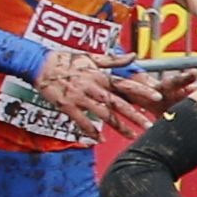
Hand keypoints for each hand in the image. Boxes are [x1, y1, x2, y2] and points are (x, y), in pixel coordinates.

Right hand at [29, 48, 149, 134]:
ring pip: (103, 114)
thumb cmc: (67, 60)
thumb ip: (114, 60)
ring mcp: (80, 97)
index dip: (141, 90)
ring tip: (133, 136)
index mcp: (99, 75)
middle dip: (135, 115)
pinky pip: (81, 121)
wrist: (39, 63)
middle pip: (117, 103)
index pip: (124, 83)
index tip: (157, 97)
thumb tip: (134, 55)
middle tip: (150, 125)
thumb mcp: (91, 57)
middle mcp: (92, 86)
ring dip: (119, 127)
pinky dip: (91, 131)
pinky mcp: (67, 106)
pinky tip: (101, 140)